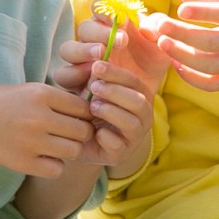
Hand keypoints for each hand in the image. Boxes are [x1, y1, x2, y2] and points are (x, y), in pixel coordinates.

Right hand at [0, 83, 96, 178]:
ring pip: (73, 151)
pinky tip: (45, 157)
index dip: (85, 113)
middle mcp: (39, 118)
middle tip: (70, 133)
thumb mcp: (29, 90)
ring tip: (58, 145)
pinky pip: (56, 169)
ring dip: (69, 150)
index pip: (83, 107)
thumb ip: (57, 98)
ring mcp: (31, 142)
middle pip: (82, 131)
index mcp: (41, 94)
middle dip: (81, 133)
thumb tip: (91, 108)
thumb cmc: (1, 103)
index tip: (77, 117)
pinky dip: (55, 165)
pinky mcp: (23, 163)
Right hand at [59, 10, 171, 98]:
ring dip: (83, 50)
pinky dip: (74, 74)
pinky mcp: (75, 81)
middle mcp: (92, 40)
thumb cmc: (150, 65)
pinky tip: (92, 78)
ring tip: (102, 54)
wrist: (146, 95)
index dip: (105, 9)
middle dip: (100, 31)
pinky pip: (63, 74)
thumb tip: (145, 28)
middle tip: (121, 41)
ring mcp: (81, 60)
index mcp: (110, 25)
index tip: (121, 18)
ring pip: (67, 49)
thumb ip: (157, 30)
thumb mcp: (161, 47)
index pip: (99, 8)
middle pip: (84, 27)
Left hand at [80, 58, 157, 176]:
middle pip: (139, 101)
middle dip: (116, 91)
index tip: (96, 66)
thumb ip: (93, 78)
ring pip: (132, 123)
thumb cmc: (85, 110)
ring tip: (92, 106)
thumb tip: (94, 62)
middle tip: (93, 86)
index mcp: (138, 97)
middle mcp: (141, 117)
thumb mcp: (88, 90)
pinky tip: (94, 132)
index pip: (134, 82)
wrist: (76, 141)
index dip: (117, 73)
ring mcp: (133, 138)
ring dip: (111, 112)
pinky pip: (118, 146)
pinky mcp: (120, 155)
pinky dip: (106, 137)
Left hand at [154, 0, 218, 90]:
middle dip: (183, 35)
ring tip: (163, 43)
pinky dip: (191, 78)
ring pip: (209, 66)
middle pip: (213, 42)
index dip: (204, 12)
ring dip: (181, 56)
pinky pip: (212, 85)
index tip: (181, 8)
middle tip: (161, 26)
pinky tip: (176, 64)